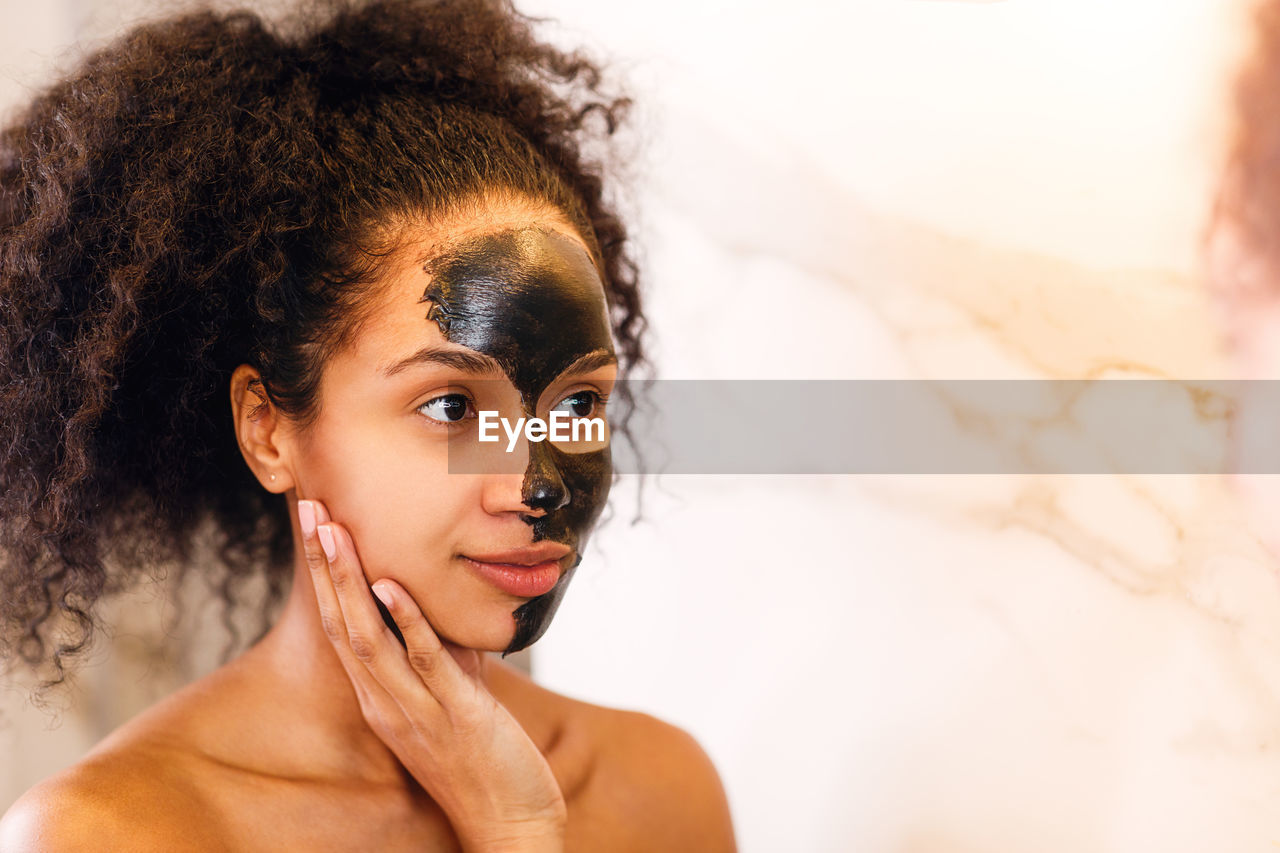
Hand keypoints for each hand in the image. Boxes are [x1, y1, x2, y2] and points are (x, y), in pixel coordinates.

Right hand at [297, 499, 566, 852]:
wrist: (510, 827)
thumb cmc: (484, 762)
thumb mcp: (456, 696)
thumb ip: (443, 655)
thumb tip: (437, 608)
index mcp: (381, 698)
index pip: (342, 626)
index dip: (326, 575)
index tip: (316, 524)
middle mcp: (386, 704)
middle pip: (343, 624)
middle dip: (326, 566)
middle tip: (309, 509)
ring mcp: (417, 711)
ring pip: (369, 639)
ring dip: (350, 583)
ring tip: (335, 532)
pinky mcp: (456, 717)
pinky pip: (425, 664)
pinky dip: (406, 622)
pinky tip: (392, 586)